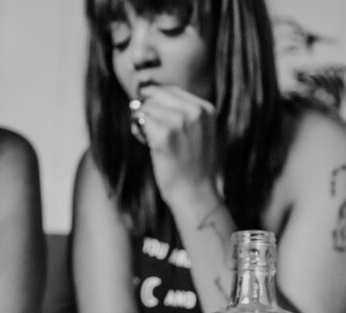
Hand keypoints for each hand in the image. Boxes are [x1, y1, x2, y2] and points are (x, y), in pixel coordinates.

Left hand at [133, 85, 217, 205]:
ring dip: (143, 122)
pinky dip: (139, 132)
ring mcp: (180, 121)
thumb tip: (145, 85)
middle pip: (155, 94)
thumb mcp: (197, 132)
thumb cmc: (192, 166)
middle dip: (149, 111)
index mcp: (205, 108)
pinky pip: (140, 120)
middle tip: (156, 134)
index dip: (158, 105)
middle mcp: (194, 111)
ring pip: (145, 107)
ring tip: (155, 142)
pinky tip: (149, 145)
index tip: (165, 126)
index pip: (170, 90)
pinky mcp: (165, 134)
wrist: (194, 194)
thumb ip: (180, 110)